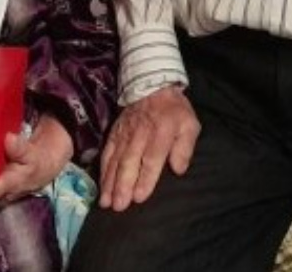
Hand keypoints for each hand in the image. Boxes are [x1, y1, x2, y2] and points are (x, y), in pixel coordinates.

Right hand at [97, 85, 199, 209]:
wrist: (151, 85)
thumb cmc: (174, 110)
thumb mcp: (190, 124)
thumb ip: (185, 147)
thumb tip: (179, 169)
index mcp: (160, 132)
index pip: (152, 158)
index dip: (145, 178)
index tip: (138, 197)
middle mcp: (139, 134)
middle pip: (129, 162)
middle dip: (122, 185)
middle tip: (119, 206)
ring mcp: (124, 134)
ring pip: (115, 160)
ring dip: (110, 182)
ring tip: (106, 201)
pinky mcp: (114, 133)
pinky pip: (107, 152)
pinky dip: (102, 170)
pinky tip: (101, 185)